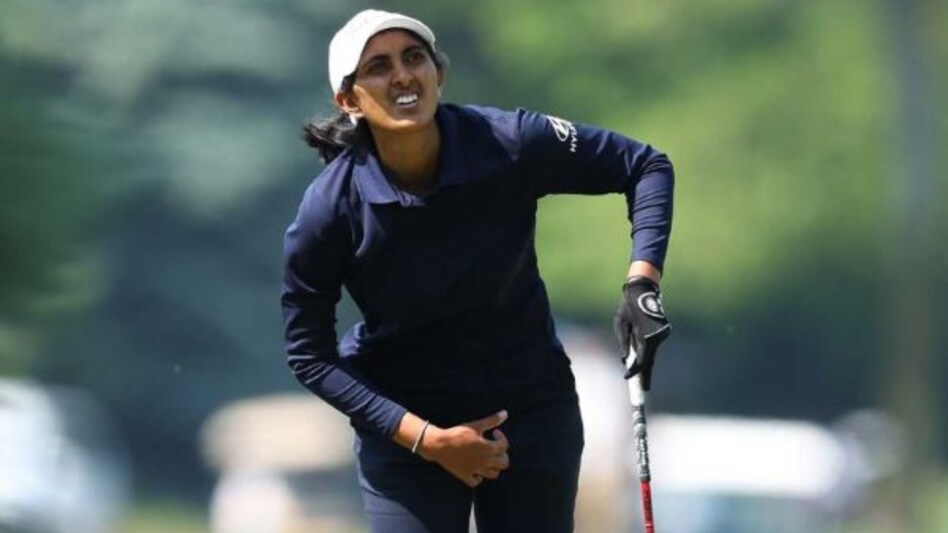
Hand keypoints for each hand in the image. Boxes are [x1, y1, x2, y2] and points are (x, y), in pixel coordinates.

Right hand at [418, 410, 509, 486]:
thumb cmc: (458, 433)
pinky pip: (475, 482)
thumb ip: (492, 420)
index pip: (504, 446)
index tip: (494, 432)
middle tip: (495, 448)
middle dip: (502, 455)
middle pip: (504, 464)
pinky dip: (478, 478)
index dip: (501, 437)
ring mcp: (475, 470)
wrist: (440, 444)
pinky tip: (476, 470)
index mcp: (489, 449)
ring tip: (488, 459)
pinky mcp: (465, 475)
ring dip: (494, 467)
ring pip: (493, 474)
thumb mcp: (476, 425)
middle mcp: (485, 462)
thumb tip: (505, 413)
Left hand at [613, 276, 670, 390]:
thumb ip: (623, 341)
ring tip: (644, 383)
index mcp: (645, 336)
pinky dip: (648, 354)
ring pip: (652, 354)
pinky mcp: (663, 332)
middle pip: (649, 360)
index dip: (634, 371)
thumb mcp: (620, 323)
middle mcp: (657, 337)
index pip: (641, 360)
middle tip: (644, 391)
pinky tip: (643, 364)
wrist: (643, 289)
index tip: (628, 378)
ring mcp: (662, 334)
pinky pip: (653, 347)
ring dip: (646, 365)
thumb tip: (624, 359)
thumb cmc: (627, 305)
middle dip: (645, 375)